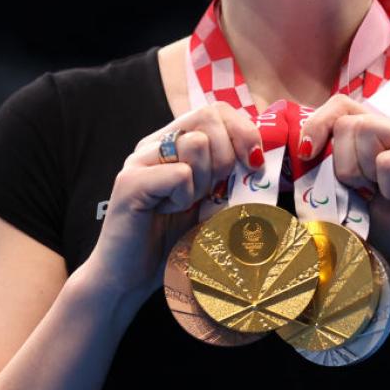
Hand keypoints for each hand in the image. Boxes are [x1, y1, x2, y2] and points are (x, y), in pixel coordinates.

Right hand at [82, 102, 262, 304]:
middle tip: (213, 190)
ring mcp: (139, 160)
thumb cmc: (170, 242)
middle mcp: (153, 143)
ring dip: (202, 181)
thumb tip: (260, 158)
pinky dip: (183, 198)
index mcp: (172, 142)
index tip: (253, 164)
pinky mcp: (130, 181)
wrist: (128, 279)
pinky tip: (166, 213)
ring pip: (196, 144)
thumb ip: (230, 178)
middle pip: (208, 117)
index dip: (243, 131)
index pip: (216, 110)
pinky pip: (180, 175)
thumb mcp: (211, 203)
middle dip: (226, 156)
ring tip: (184, 204)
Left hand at [301, 95, 389, 292]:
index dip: (317, 124)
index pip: (341, 105)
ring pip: (365, 131)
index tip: (306, 154)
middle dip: (344, 163)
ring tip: (388, 192)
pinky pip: (389, 162)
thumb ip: (336, 180)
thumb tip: (301, 165)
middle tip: (366, 190)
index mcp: (382, 135)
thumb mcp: (359, 203)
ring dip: (365, 172)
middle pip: (348, 121)